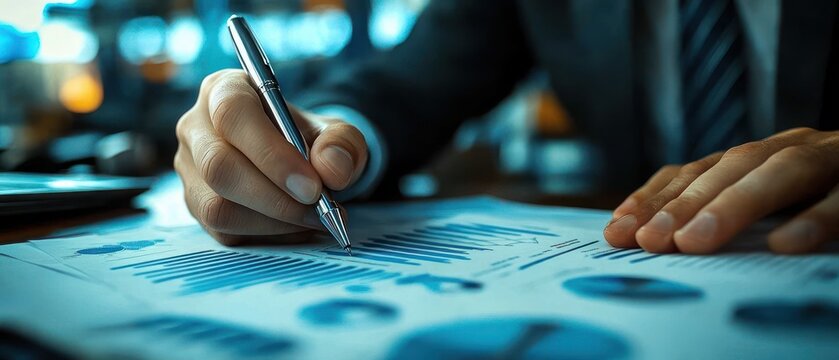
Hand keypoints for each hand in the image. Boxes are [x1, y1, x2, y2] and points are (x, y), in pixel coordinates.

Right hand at [174, 70, 367, 243]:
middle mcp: (195, 127)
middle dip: (274, 196)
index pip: (232, 115)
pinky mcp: (195, 205)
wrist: (298, 163)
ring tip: (314, 218)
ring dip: (273, 220)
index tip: (312, 186)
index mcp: (224, 90)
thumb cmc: (310, 140)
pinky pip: (223, 230)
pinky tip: (296, 226)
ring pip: (216, 205)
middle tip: (318, 208)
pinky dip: (267, 234)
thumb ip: (342, 143)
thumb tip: (332, 168)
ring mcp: (190, 169)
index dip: (271, 153)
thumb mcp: (337, 133)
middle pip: (218, 166)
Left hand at [604, 127, 838, 253]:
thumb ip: (729, 216)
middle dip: (684, 203)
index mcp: (761, 157)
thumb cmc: (825, 200)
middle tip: (648, 241)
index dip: (655, 197)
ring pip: (783, 170)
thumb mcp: (770, 207)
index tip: (618, 229)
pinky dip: (820, 217)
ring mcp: (835, 158)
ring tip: (696, 241)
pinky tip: (789, 244)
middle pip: (732, 166)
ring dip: (735, 204)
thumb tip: (660, 243)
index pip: (697, 170)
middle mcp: (793, 148)